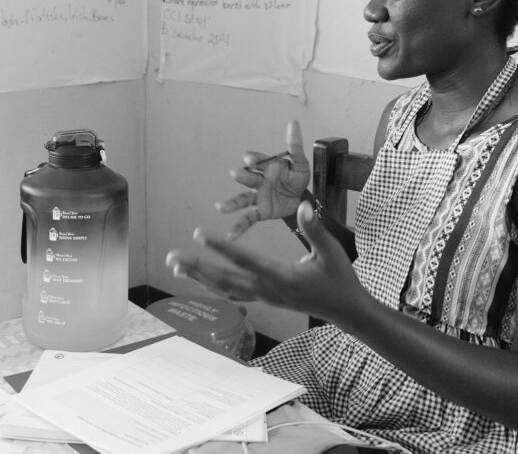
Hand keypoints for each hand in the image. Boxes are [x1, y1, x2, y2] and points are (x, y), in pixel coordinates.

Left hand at [167, 201, 368, 322]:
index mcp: (282, 277)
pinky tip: (197, 278)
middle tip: (172, 257)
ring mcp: (264, 297)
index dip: (221, 247)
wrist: (346, 311)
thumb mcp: (332, 252)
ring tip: (174, 266)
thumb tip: (303, 206)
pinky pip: (232, 292)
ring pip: (224, 288)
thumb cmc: (340, 279)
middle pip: (225, 278)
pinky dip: (212, 285)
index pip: (245, 259)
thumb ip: (315, 229)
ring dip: (198, 277)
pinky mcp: (264, 298)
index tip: (198, 235)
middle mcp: (268, 289)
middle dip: (197, 267)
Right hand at [214, 120, 309, 237]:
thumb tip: (293, 122)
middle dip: (242, 175)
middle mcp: (258, 181)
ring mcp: (257, 197)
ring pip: (242, 199)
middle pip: (248, 177)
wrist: (302, 198)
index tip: (251, 159)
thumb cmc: (296, 177)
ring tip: (220, 208)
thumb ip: (294, 145)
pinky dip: (238, 227)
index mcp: (267, 167)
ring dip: (231, 204)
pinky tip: (230, 236)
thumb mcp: (299, 162)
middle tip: (235, 174)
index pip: (257, 161)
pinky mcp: (260, 211)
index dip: (254, 159)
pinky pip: (248, 219)